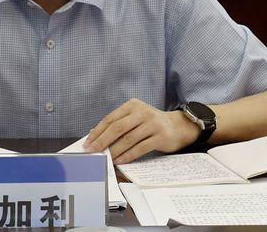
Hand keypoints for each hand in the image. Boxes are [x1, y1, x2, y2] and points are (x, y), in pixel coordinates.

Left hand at [83, 98, 197, 163]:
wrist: (178, 126)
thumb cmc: (151, 123)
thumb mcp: (135, 118)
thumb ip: (118, 124)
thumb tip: (95, 135)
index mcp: (133, 105)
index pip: (111, 118)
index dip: (98, 131)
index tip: (88, 142)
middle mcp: (142, 112)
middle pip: (118, 127)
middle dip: (103, 140)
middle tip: (93, 151)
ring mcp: (152, 124)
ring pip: (129, 138)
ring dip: (115, 150)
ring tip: (106, 158)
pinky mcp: (160, 136)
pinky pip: (141, 147)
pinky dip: (128, 155)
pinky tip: (121, 160)